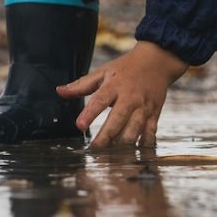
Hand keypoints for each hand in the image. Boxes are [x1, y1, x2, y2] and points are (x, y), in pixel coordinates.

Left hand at [58, 41, 188, 148]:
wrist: (156, 61)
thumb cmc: (126, 68)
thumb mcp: (103, 72)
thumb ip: (81, 85)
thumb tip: (59, 91)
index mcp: (114, 85)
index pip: (100, 100)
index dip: (90, 114)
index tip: (80, 126)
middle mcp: (130, 97)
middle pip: (118, 119)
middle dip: (106, 136)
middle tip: (94, 149)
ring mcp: (143, 107)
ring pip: (134, 129)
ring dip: (122, 144)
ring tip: (111, 155)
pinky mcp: (154, 115)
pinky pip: (149, 134)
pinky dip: (142, 145)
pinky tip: (133, 154)